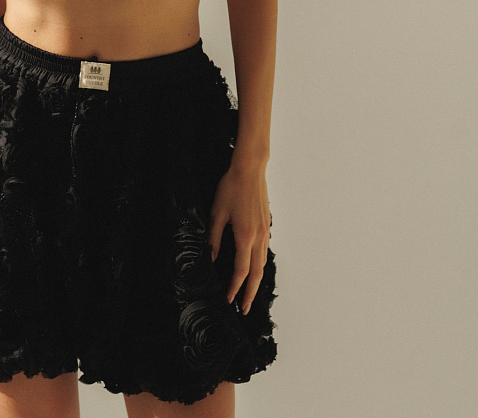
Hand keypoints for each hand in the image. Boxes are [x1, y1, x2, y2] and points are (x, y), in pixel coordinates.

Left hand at [207, 164, 270, 314]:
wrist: (250, 169)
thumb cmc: (231, 188)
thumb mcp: (217, 213)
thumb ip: (214, 238)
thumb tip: (211, 258)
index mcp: (245, 236)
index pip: (240, 271)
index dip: (234, 288)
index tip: (229, 300)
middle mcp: (258, 237)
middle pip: (257, 273)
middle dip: (250, 293)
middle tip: (244, 308)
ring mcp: (265, 231)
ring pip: (263, 263)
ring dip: (256, 281)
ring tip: (249, 293)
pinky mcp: (266, 225)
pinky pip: (265, 251)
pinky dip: (260, 265)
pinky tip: (254, 267)